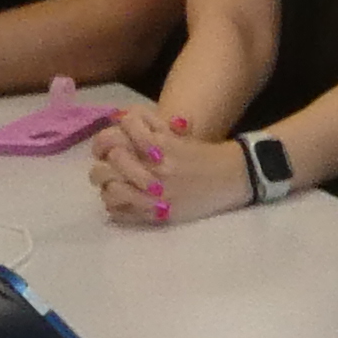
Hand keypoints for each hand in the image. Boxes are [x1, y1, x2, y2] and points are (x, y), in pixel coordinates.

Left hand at [87, 108, 250, 225]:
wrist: (233, 177)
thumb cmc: (203, 155)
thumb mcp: (176, 134)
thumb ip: (147, 131)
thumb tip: (118, 126)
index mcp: (156, 143)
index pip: (113, 137)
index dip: (103, 142)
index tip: (106, 149)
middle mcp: (153, 166)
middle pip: (108, 163)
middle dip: (103, 166)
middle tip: (107, 170)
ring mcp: (153, 191)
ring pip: (109, 188)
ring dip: (108, 187)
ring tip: (115, 188)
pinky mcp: (157, 212)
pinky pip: (120, 211)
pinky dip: (115, 208)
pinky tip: (123, 204)